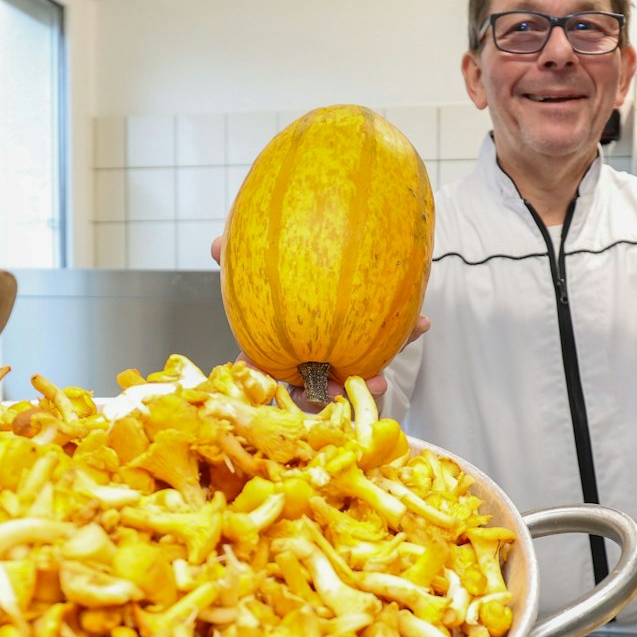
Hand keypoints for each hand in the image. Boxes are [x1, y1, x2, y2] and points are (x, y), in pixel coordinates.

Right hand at [213, 235, 431, 411]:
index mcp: (273, 346)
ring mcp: (340, 353)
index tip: (281, 385)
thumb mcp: (259, 261)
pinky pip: (386, 342)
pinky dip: (404, 333)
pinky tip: (422, 322)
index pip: (264, 372)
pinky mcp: (370, 340)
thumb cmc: (283, 266)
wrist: (333, 251)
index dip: (269, 383)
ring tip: (386, 373)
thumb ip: (236, 256)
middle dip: (335, 392)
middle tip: (362, 385)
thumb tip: (214, 244)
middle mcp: (306, 358)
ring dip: (375, 373)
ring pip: (356, 370)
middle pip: (316, 387)